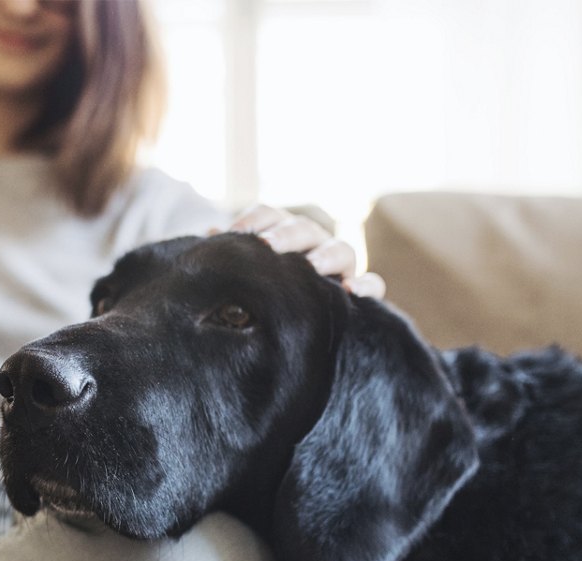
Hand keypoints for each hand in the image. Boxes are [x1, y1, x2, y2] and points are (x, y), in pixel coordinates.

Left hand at [223, 204, 386, 299]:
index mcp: (281, 232)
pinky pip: (373, 284)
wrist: (292, 324)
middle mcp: (312, 242)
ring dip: (327, 256)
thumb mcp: (244, 275)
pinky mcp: (358, 289)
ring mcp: (339, 264)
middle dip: (286, 235)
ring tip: (313, 267)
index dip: (253, 220)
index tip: (233, 233)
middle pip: (303, 229)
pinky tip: (352, 291)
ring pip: (342, 250)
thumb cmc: (261, 293)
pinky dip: (367, 285)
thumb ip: (232, 256)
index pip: (269, 215)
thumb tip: (208, 237)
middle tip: (267, 247)